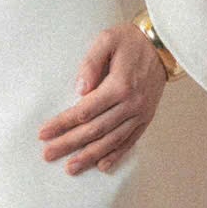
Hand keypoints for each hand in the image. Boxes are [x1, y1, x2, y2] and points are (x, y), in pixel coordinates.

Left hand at [39, 20, 168, 175]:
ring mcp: (140, 114)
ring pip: (111, 140)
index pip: (84, 111)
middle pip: (94, 130)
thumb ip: (90, 63)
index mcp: (118, 85)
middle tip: (48, 155)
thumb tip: (79, 91)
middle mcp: (131, 104)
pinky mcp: (147, 118)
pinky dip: (116, 155)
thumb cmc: (131, 40)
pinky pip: (130, 141)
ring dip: (89, 156)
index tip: (43, 133)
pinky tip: (102, 166)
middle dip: (69, 144)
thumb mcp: (107, 40)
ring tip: (71, 168)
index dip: (62, 124)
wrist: (163, 46)